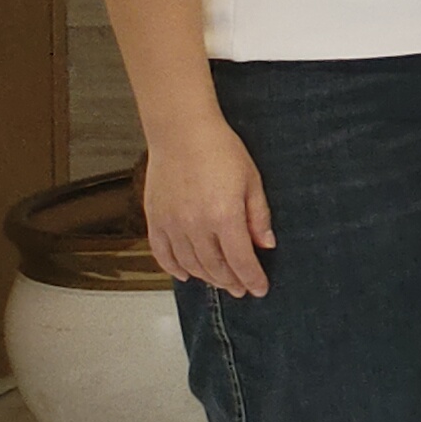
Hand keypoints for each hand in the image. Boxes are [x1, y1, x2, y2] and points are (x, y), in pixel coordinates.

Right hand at [140, 116, 275, 299]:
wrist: (181, 133)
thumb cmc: (220, 150)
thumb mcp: (251, 180)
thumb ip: (258, 216)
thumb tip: (265, 244)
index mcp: (224, 216)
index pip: (241, 260)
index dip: (252, 278)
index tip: (259, 289)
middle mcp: (195, 226)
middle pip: (215, 267)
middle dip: (231, 282)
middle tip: (241, 289)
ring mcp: (172, 224)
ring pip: (190, 265)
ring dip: (207, 278)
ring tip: (220, 282)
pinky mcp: (155, 219)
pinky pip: (163, 253)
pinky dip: (174, 268)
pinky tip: (186, 274)